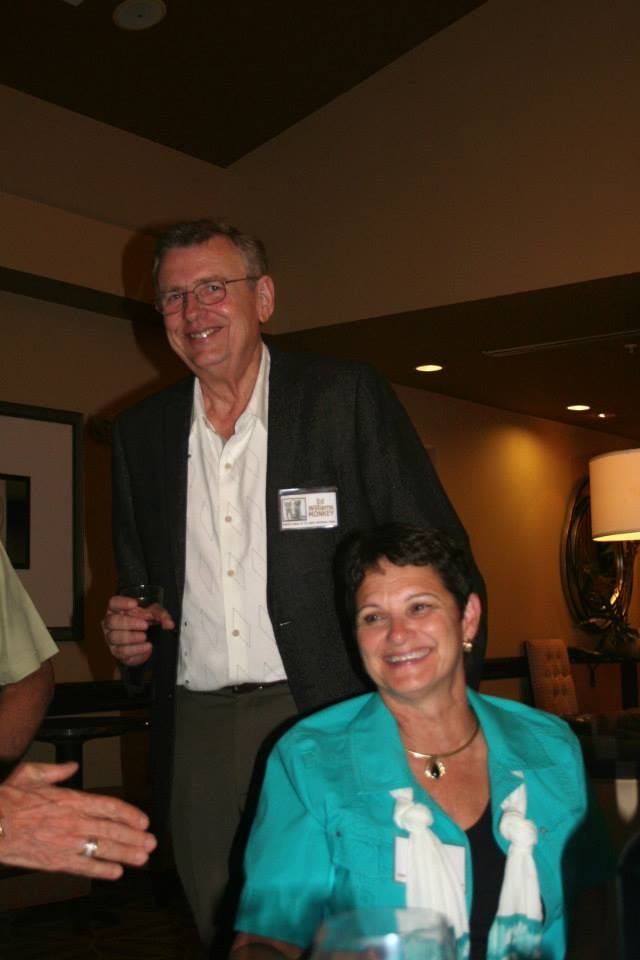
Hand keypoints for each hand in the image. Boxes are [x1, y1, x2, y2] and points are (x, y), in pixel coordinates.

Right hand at [0, 761, 156, 878]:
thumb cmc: (6, 799)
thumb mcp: (30, 774)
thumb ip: (56, 771)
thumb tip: (72, 767)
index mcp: (70, 799)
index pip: (109, 806)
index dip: (129, 814)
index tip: (143, 820)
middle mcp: (72, 821)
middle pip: (111, 830)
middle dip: (134, 837)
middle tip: (151, 843)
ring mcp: (64, 842)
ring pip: (102, 849)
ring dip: (125, 854)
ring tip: (142, 858)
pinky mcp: (53, 861)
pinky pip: (82, 867)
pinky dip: (100, 870)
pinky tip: (115, 872)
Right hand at [102, 594, 174, 666]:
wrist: (146, 642)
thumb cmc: (146, 622)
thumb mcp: (155, 614)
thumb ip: (161, 615)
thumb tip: (169, 623)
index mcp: (117, 609)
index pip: (113, 603)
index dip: (122, 603)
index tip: (135, 604)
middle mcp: (110, 623)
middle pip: (112, 621)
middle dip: (129, 623)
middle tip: (145, 625)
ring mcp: (111, 638)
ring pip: (115, 637)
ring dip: (131, 637)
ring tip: (145, 637)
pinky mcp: (116, 652)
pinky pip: (122, 651)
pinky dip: (136, 649)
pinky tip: (146, 647)